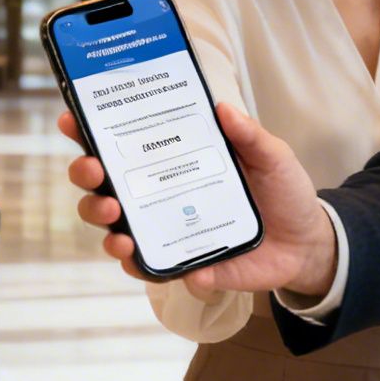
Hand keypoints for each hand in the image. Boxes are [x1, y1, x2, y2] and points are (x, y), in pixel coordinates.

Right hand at [58, 104, 337, 300]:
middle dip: (86, 179)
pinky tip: (174, 266)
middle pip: (101, 188)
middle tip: (96, 173)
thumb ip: (249, 134)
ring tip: (119, 229)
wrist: (307, 242)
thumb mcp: (272, 155)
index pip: (120, 145)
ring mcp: (166, 232)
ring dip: (107, 231)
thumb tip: (224, 109)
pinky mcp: (185, 266)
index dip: (88, 132)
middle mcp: (158, 196)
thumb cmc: (281, 191)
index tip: (72, 119)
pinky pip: (156, 271)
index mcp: (171, 161)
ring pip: (115, 233)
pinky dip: (157, 270)